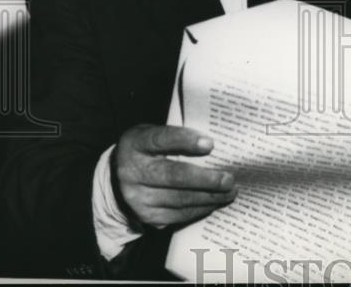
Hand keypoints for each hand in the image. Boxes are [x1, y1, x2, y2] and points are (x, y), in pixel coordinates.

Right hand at [113, 124, 235, 229]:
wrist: (121, 175)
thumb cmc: (149, 148)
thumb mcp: (156, 134)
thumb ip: (178, 137)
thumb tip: (215, 147)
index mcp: (136, 143)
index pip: (161, 139)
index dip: (185, 140)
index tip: (210, 144)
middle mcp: (133, 172)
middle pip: (173, 176)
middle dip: (205, 179)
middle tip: (229, 179)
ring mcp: (137, 197)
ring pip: (179, 200)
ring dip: (209, 197)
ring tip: (230, 192)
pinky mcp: (146, 216)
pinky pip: (178, 215)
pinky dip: (199, 209)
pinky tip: (214, 202)